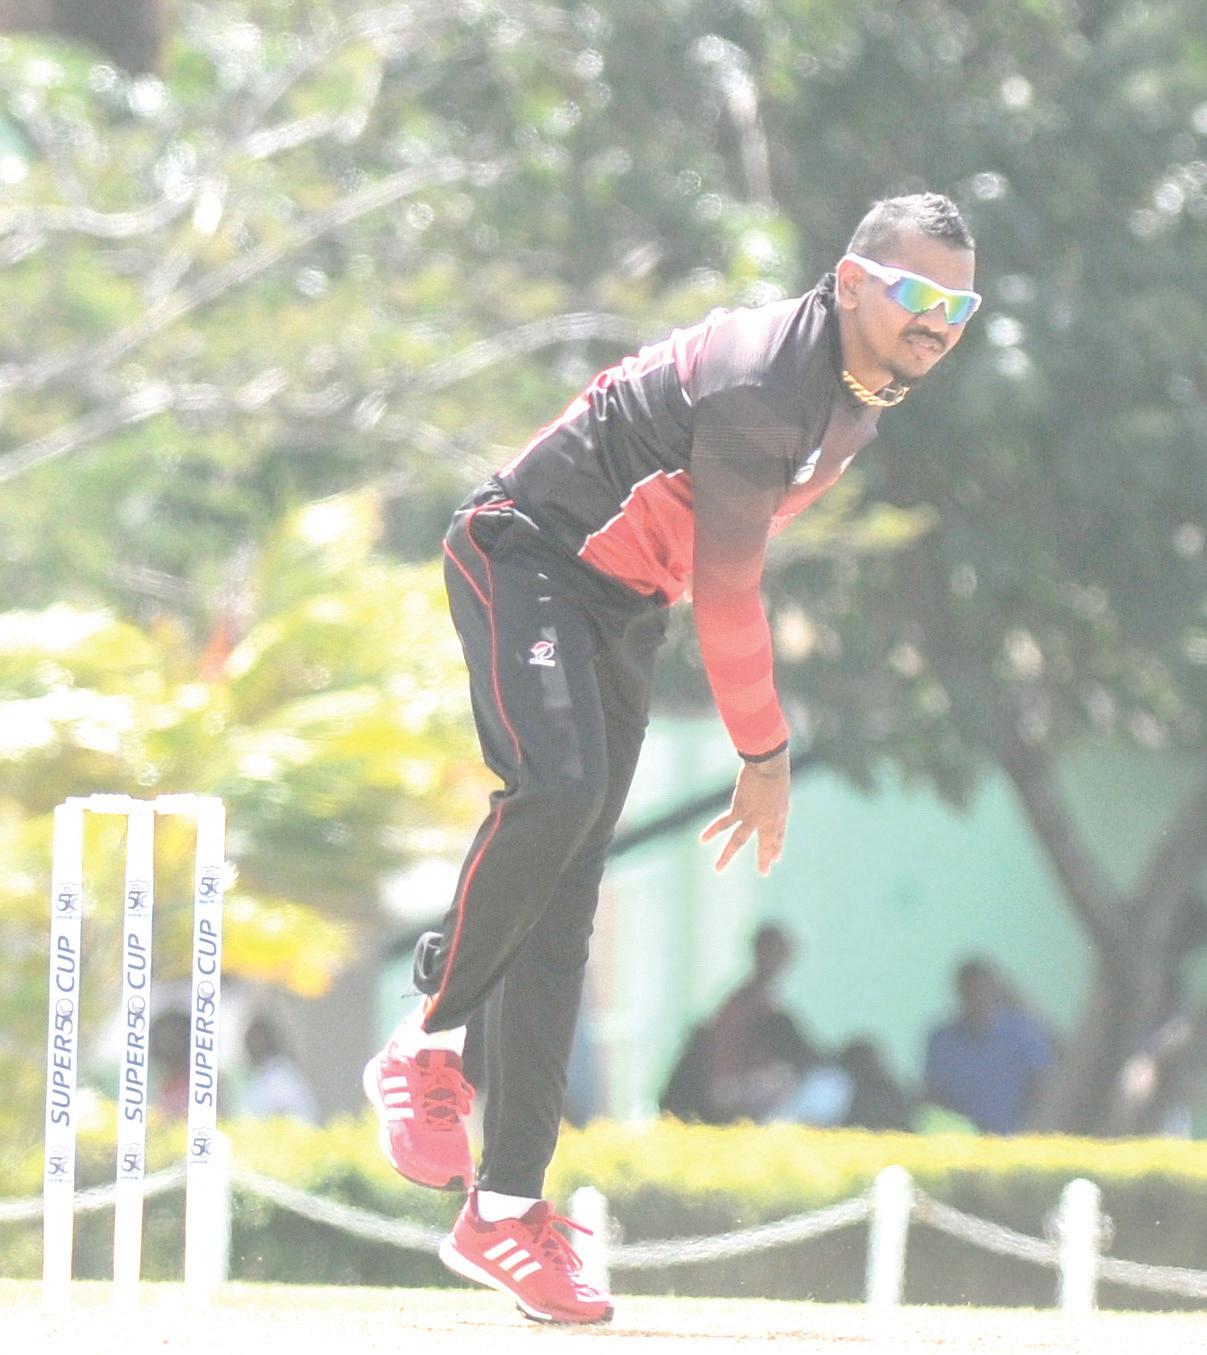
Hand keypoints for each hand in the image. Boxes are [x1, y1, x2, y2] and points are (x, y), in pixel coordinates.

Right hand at [699, 752, 789, 875]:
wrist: (768, 767)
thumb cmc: (777, 772)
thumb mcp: (781, 790)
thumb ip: (775, 800)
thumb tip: (772, 799)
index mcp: (780, 815)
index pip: (778, 836)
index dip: (776, 847)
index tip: (776, 858)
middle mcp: (767, 821)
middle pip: (765, 844)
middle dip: (764, 859)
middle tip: (763, 873)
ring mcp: (752, 818)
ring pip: (738, 840)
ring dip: (727, 855)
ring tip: (717, 869)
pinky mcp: (738, 810)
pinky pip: (723, 823)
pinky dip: (712, 831)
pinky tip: (703, 839)